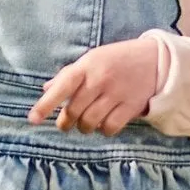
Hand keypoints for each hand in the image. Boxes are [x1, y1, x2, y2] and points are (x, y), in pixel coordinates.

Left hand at [28, 37, 160, 134]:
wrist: (157, 60)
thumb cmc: (118, 59)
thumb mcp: (93, 58)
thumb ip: (69, 74)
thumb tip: (46, 89)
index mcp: (87, 66)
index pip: (62, 86)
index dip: (45, 104)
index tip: (32, 119)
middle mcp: (100, 80)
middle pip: (74, 111)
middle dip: (66, 122)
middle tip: (66, 123)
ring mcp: (116, 94)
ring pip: (90, 122)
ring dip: (84, 128)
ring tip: (86, 123)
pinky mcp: (131, 107)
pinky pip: (109, 128)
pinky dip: (103, 130)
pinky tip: (103, 124)